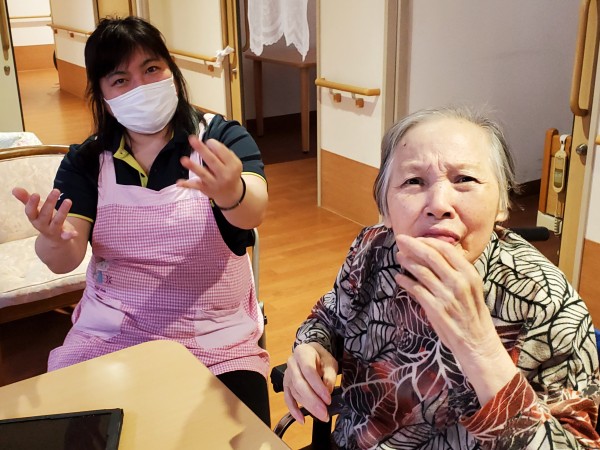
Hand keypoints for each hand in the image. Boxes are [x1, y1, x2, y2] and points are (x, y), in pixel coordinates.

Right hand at [12, 187, 78, 240]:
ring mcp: (53, 231)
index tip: (36, 194)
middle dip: (50, 203)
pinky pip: (66, 236)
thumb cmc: (44, 218)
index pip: (30, 211)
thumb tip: (14, 189)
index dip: (32, 204)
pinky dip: (69, 235)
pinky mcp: (63, 236)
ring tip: (68, 200)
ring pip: (57, 222)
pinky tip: (75, 233)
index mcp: (34, 218)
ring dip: (62, 212)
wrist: (53, 239)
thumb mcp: (35, 208)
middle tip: (56, 190)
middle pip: (45, 214)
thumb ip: (26, 198)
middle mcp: (42, 225)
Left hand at [177, 136, 243, 207]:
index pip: (223, 153)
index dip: (214, 145)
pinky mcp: (205, 189)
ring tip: (183, 160)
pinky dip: (187, 185)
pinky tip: (179, 183)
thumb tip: (209, 143)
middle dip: (202, 150)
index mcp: (232, 166)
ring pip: (203, 174)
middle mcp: (224, 175)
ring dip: (193, 167)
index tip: (208, 141)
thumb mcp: (233, 163)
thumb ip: (224, 153)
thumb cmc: (230, 173)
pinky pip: (195, 186)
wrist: (231, 193)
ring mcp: (214, 183)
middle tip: (192, 139)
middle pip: (212, 161)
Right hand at [283, 342, 337, 423]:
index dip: (318, 386)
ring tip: (320, 415)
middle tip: (324, 413)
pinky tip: (301, 419)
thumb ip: (329, 375)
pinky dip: (294, 410)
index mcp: (302, 353)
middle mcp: (292, 363)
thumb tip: (327, 390)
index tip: (327, 398)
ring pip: (295, 392)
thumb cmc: (320, 357)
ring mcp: (287, 374)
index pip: (308, 370)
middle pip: (299, 384)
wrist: (311, 353)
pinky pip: (288, 398)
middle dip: (312, 401)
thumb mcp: (329, 361)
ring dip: (307, 406)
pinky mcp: (286, 384)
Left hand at [393, 235, 516, 402]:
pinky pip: (415, 289)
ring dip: (407, 261)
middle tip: (401, 239)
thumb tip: (432, 257)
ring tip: (399, 256)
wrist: (477, 343)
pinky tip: (399, 277)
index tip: (417, 239)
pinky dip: (405, 281)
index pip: (446, 249)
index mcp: (470, 274)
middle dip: (413, 245)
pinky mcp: (435, 308)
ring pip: (421, 270)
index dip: (428, 241)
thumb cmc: (473, 314)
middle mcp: (459, 282)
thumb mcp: (471, 289)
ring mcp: (447, 295)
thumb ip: (455, 273)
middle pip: (431, 255)